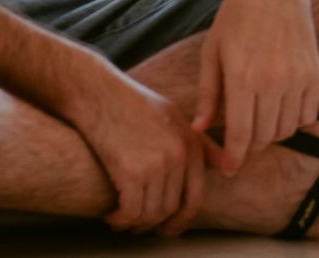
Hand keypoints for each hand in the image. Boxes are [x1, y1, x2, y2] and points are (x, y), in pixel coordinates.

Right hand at [67, 63, 207, 232]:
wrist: (94, 91)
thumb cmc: (127, 101)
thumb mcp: (171, 114)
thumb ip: (199, 141)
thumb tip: (224, 165)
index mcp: (190, 142)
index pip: (195, 196)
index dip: (181, 218)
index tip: (168, 227)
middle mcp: (178, 154)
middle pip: (171, 208)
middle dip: (156, 224)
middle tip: (140, 228)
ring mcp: (157, 163)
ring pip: (151, 214)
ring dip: (135, 223)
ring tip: (122, 220)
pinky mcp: (131, 171)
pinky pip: (131, 212)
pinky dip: (120, 220)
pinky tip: (111, 216)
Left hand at [192, 0, 318, 176]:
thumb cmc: (236, 16)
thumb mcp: (212, 52)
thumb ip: (207, 95)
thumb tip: (199, 131)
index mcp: (243, 78)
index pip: (241, 136)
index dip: (233, 158)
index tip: (228, 168)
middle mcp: (274, 82)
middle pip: (264, 137)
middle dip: (250, 145)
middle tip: (239, 137)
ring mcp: (298, 78)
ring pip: (287, 130)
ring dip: (271, 133)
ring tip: (258, 119)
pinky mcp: (315, 74)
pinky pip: (308, 116)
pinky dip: (294, 121)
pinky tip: (279, 108)